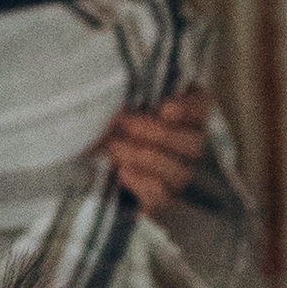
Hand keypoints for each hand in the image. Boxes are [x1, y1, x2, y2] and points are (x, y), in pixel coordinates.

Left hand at [98, 86, 214, 216]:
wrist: (84, 160)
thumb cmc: (107, 124)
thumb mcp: (118, 103)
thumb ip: (134, 93)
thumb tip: (137, 85)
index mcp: (184, 114)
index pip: (202, 107)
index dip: (189, 109)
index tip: (165, 108)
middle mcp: (187, 146)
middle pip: (193, 143)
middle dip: (157, 133)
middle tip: (123, 123)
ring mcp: (176, 175)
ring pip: (178, 172)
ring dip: (144, 157)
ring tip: (114, 147)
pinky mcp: (158, 201)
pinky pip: (161, 197)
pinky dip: (142, 183)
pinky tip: (122, 172)